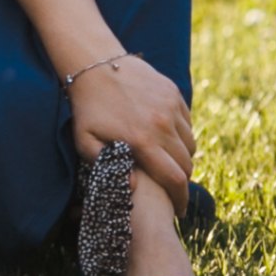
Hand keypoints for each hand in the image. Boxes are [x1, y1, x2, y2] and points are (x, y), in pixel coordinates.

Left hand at [67, 51, 195, 199]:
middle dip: (182, 181)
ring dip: (183, 158)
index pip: (174, 179)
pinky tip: (167, 138)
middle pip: (186, 164)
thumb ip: (107, 168)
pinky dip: (182, 136)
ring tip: (168, 163)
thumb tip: (133, 187)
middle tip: (172, 188)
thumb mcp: (85, 140)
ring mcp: (170, 107)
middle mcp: (162, 125)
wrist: (95, 65)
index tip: (179, 211)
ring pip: (190, 145)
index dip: (180, 199)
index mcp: (142, 141)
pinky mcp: (173, 94)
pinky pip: (188, 123)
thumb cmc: (87, 108)